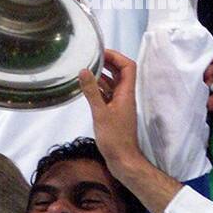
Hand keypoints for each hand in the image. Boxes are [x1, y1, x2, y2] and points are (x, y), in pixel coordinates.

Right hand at [78, 50, 140, 174]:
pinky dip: (98, 89)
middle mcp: (125, 96)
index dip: (117, 56)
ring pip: (113, 84)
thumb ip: (92, 91)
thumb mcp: (100, 113)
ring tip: (86, 69)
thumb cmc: (114, 138)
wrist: (123, 160)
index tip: (101, 52)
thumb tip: (84, 70)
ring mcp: (120, 105)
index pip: (128, 67)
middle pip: (121, 73)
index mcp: (126, 93)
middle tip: (91, 57)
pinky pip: (107, 95)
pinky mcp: (114, 113)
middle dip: (108, 63)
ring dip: (102, 75)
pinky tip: (87, 88)